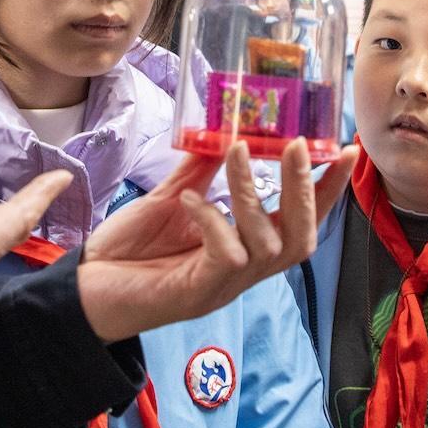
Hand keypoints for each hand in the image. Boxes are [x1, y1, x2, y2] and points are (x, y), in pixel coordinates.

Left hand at [75, 138, 356, 341]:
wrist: (82, 295)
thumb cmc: (127, 253)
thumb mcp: (171, 201)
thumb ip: (200, 171)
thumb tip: (224, 132)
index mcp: (245, 250)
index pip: (301, 221)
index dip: (328, 190)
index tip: (345, 149)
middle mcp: (243, 272)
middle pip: (300, 239)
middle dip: (306, 190)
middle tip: (299, 144)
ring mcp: (223, 286)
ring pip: (265, 244)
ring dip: (253, 192)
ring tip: (237, 150)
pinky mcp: (198, 293)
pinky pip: (225, 255)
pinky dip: (214, 220)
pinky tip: (192, 198)